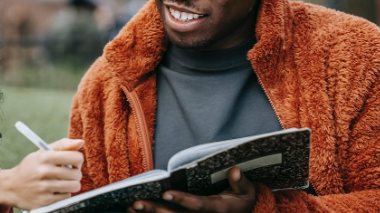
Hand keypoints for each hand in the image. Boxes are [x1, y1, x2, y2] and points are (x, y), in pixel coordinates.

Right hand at [0, 138, 84, 209]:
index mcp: (45, 157)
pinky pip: (66, 197)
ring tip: (63, 182)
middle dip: (75, 173)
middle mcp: (44, 172)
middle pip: (77, 174)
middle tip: (68, 173)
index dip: (78, 159)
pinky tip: (55, 190)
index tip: (73, 162)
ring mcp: (44, 188)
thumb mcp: (42, 152)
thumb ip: (62, 145)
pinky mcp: (45, 201)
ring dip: (72, 184)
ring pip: (74, 186)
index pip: (76, 157)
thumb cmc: (31, 167)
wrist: (11, 187)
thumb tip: (81, 142)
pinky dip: (64, 194)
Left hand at [127, 167, 255, 212]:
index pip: (199, 206)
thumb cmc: (243, 200)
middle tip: (137, 203)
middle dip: (156, 211)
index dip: (183, 200)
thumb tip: (234, 170)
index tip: (167, 193)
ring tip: (131, 207)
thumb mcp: (248, 192)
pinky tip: (134, 212)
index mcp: (219, 210)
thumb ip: (241, 183)